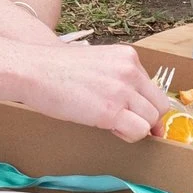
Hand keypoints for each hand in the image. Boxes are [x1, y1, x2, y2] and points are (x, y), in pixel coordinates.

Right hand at [15, 42, 166, 140]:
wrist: (33, 70)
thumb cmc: (56, 69)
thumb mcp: (96, 63)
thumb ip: (117, 78)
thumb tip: (130, 101)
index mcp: (128, 57)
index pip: (153, 88)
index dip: (144, 106)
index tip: (134, 115)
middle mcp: (130, 71)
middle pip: (159, 106)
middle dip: (145, 118)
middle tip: (122, 122)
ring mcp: (122, 91)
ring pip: (152, 120)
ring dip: (136, 128)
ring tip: (111, 124)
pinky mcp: (111, 111)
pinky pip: (139, 131)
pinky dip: (128, 136)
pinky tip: (108, 128)